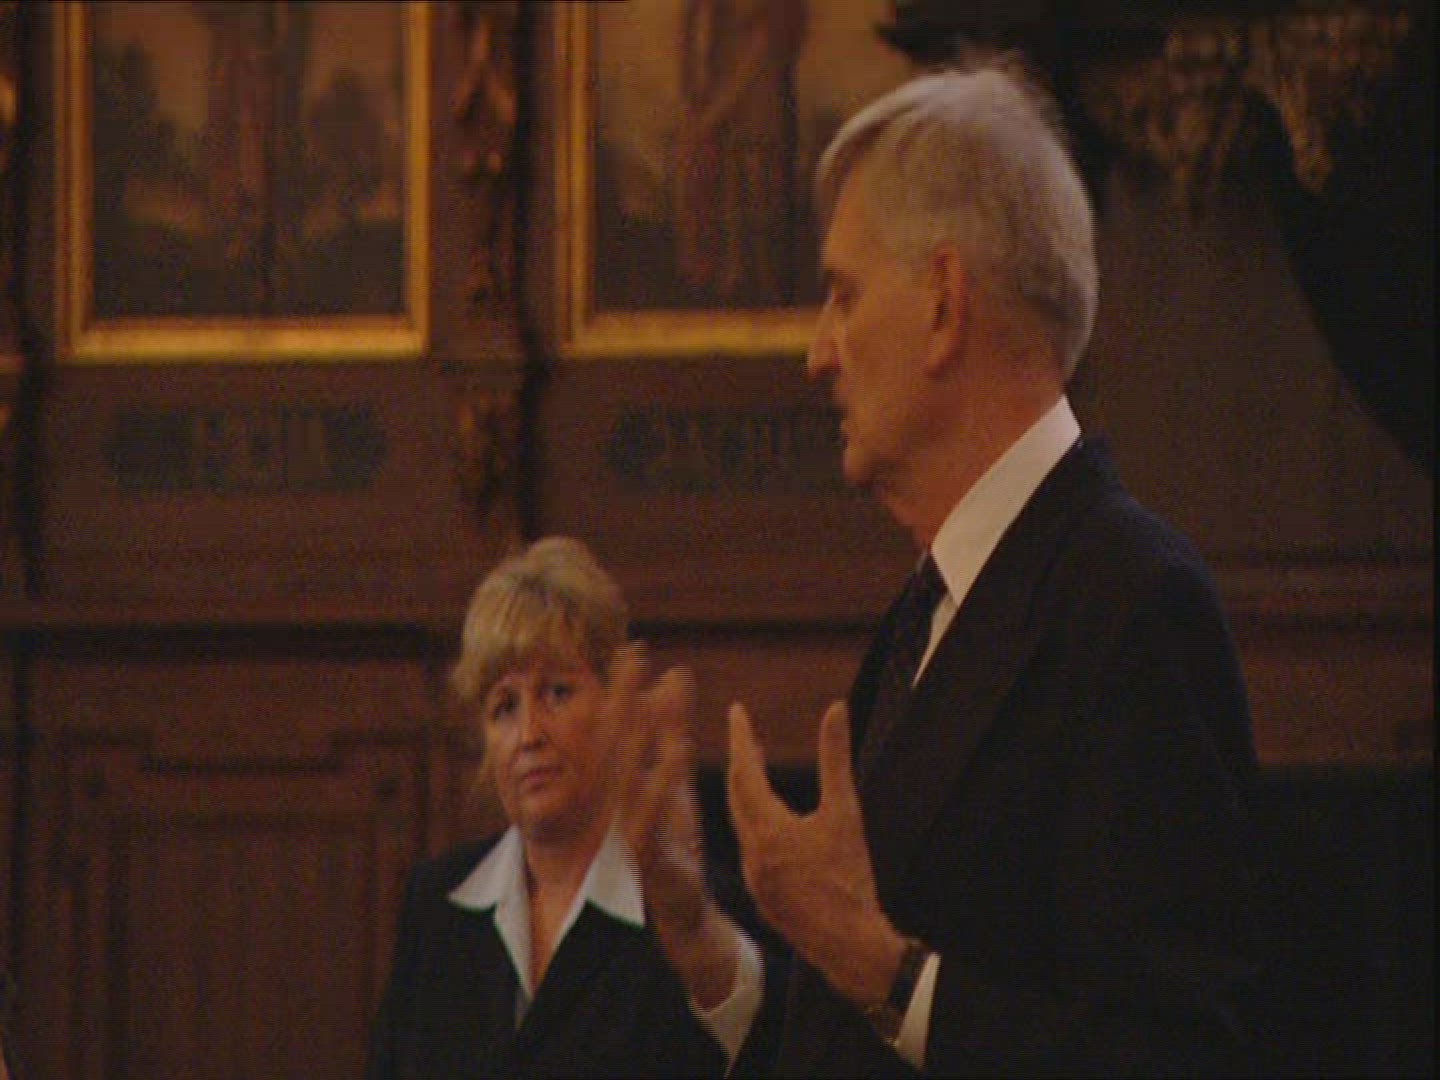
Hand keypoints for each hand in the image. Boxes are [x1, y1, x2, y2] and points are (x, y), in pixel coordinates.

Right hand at [603, 644, 740, 1007]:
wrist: (679, 914)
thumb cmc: (673, 842)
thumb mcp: (674, 783)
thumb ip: (671, 733)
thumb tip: (674, 678)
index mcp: (624, 784)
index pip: (618, 729)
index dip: (623, 689)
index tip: (634, 649)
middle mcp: (619, 802)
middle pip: (614, 743)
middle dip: (622, 697)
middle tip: (633, 655)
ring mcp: (628, 828)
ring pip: (625, 777)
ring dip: (637, 734)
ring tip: (650, 695)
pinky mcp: (647, 857)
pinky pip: (650, 817)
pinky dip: (662, 782)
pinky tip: (679, 751)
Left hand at [727, 700, 904, 1006]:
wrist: (848, 946)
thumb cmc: (849, 879)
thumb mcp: (846, 813)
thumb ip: (836, 758)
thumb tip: (835, 709)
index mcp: (768, 830)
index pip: (745, 771)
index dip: (742, 737)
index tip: (736, 710)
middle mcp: (752, 853)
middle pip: (736, 798)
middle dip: (741, 764)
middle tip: (746, 737)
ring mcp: (755, 879)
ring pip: (742, 826)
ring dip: (745, 795)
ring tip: (755, 774)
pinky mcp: (765, 899)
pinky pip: (751, 851)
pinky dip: (754, 826)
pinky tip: (771, 826)